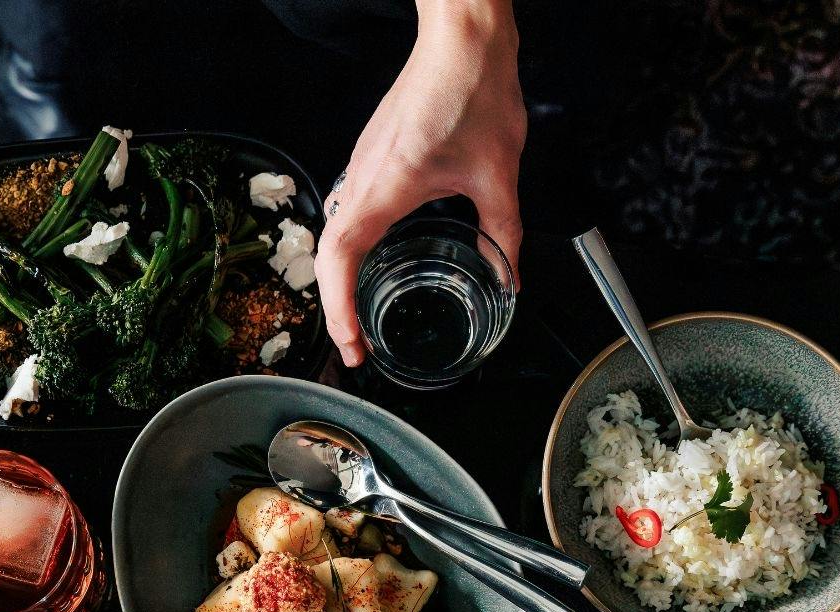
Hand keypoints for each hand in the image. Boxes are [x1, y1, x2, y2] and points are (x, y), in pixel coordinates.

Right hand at [316, 0, 524, 366]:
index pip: (342, 258)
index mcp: (387, 186)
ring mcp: (363, 164)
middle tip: (356, 347)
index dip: (339, 306)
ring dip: (341, 278)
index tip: (352, 343)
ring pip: (335, 232)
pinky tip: (375, 262)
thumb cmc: (475, 91)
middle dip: (336, 307)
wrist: (463, 35)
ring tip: (359, 315)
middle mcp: (364, 177)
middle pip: (330, 254)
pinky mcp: (372, 154)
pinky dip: (352, 248)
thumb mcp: (499, 176)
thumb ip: (504, 236)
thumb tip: (510, 281)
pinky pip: (349, 209)